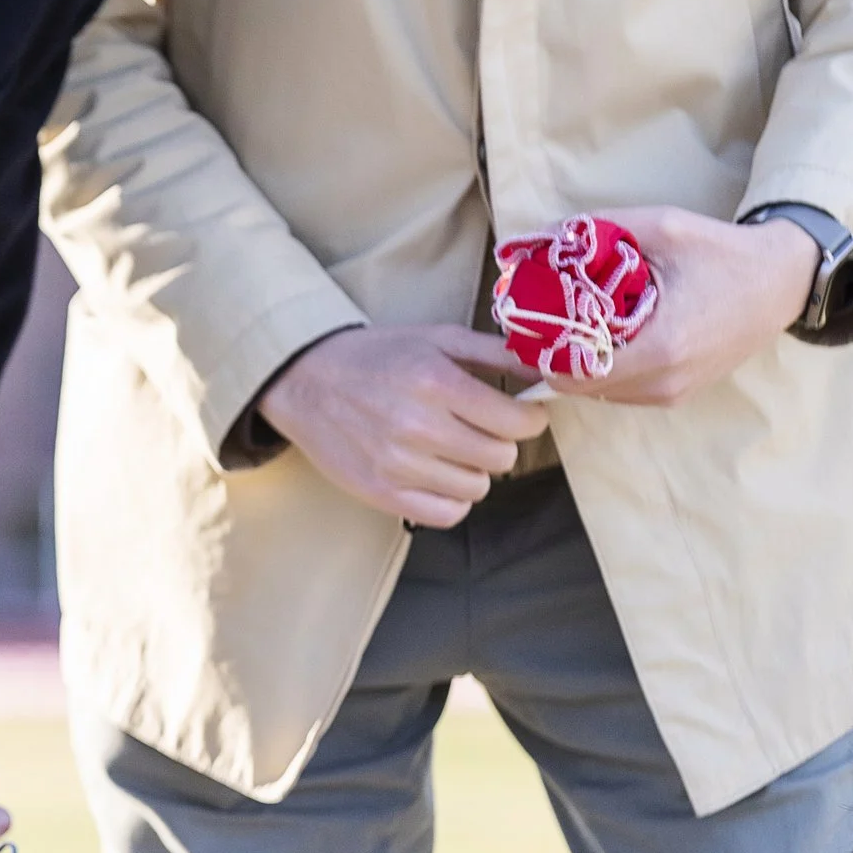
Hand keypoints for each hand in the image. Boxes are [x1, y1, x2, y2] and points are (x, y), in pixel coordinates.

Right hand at [256, 323, 545, 528]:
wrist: (306, 380)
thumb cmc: (376, 356)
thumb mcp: (436, 338)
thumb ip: (494, 351)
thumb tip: (545, 368)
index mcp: (437, 383)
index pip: (518, 422)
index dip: (529, 418)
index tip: (518, 414)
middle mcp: (419, 427)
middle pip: (502, 458)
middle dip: (500, 442)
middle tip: (480, 429)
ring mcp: (399, 466)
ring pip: (477, 488)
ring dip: (474, 470)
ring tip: (453, 450)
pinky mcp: (382, 494)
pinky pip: (447, 514)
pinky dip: (452, 499)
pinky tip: (439, 475)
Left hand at [547, 205, 818, 406]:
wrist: (782, 281)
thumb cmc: (723, 252)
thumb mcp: (663, 226)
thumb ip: (599, 230)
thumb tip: (538, 235)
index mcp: (660, 348)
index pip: (572, 372)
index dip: (540, 351)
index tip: (525, 324)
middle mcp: (663, 382)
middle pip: (579, 386)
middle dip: (551, 357)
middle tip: (535, 324)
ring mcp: (671, 394)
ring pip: (597, 393)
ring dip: (575, 365)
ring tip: (564, 327)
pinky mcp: (677, 395)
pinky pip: (621, 391)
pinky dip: (601, 369)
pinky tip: (598, 337)